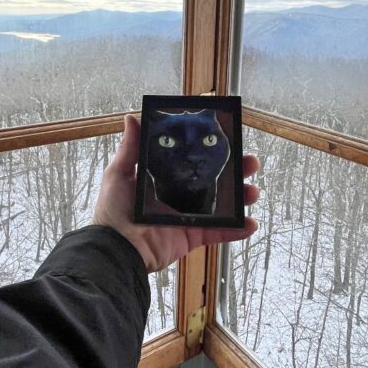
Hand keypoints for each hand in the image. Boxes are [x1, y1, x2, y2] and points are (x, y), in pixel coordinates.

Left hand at [93, 114, 259, 272]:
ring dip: (240, 200)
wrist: (118, 249)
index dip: (211, 152)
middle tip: (250, 163)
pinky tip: (250, 224)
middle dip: (235, 173)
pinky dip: (236, 231)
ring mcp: (187, 218)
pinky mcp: (192, 238)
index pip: (192, 161)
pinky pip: (218, 234)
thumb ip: (130, 148)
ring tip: (252, 192)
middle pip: (213, 182)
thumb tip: (132, 117)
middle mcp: (178, 197)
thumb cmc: (114, 211)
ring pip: (221, 207)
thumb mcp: (119, 174)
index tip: (228, 140)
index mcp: (163, 180)